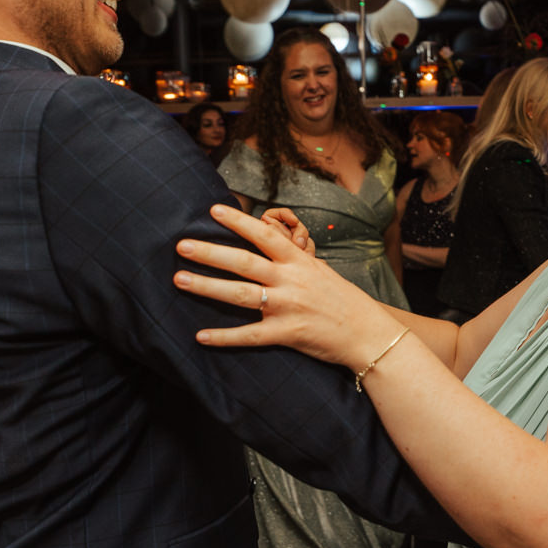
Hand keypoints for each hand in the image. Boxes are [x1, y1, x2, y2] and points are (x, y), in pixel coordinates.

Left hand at [175, 204, 392, 367]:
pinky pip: (250, 336)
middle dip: (210, 252)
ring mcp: (288, 307)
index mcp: (299, 261)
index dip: (238, 221)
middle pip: (243, 262)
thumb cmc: (343, 300)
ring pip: (240, 295)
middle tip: (181, 245)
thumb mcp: (320, 271)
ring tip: (180, 280)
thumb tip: (269, 241)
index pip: (264, 234)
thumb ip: (293, 259)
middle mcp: (291, 280)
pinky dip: (224, 337)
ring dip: (207, 286)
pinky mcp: (287, 333)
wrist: (368, 333)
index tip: (213, 210)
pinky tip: (201, 336)